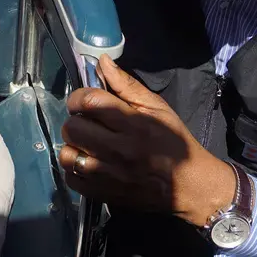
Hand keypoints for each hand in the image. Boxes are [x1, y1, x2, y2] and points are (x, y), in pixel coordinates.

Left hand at [58, 55, 235, 227]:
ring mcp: (109, 175)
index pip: (89, 102)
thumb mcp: (157, 108)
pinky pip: (70, 179)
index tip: (83, 101)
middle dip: (76, 121)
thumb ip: (126, 85)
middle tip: (88, 124)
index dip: (79, 97)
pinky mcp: (103, 194)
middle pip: (73, 128)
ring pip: (67, 155)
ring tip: (86, 145)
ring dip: (73, 147)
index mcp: (133, 124)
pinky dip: (75, 171)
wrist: (189, 185)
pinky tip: (89, 164)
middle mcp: (118, 150)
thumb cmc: (173, 142)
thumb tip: (102, 61)